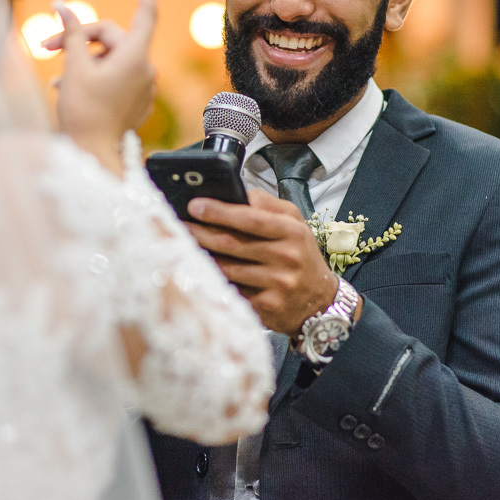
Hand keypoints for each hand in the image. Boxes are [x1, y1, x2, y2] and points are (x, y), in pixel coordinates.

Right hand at [45, 0, 161, 171]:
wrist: (93, 156)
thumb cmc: (83, 112)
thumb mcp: (74, 67)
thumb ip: (72, 33)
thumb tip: (64, 6)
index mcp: (135, 56)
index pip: (146, 11)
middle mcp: (145, 68)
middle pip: (111, 37)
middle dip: (80, 38)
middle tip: (45, 47)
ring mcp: (143, 86)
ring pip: (109, 58)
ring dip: (82, 61)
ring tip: (56, 78)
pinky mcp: (136, 100)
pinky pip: (115, 77)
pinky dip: (93, 76)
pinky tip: (68, 89)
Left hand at [185, 189, 339, 336]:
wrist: (320, 301)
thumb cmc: (301, 256)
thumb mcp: (295, 224)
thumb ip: (267, 205)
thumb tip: (236, 192)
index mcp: (291, 232)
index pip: (251, 218)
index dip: (220, 211)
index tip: (194, 205)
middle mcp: (286, 257)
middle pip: (233, 243)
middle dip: (201, 232)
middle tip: (179, 224)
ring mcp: (277, 284)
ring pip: (227, 269)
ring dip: (202, 257)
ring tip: (182, 245)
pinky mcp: (267, 307)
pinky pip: (232, 291)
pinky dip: (213, 281)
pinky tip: (198, 271)